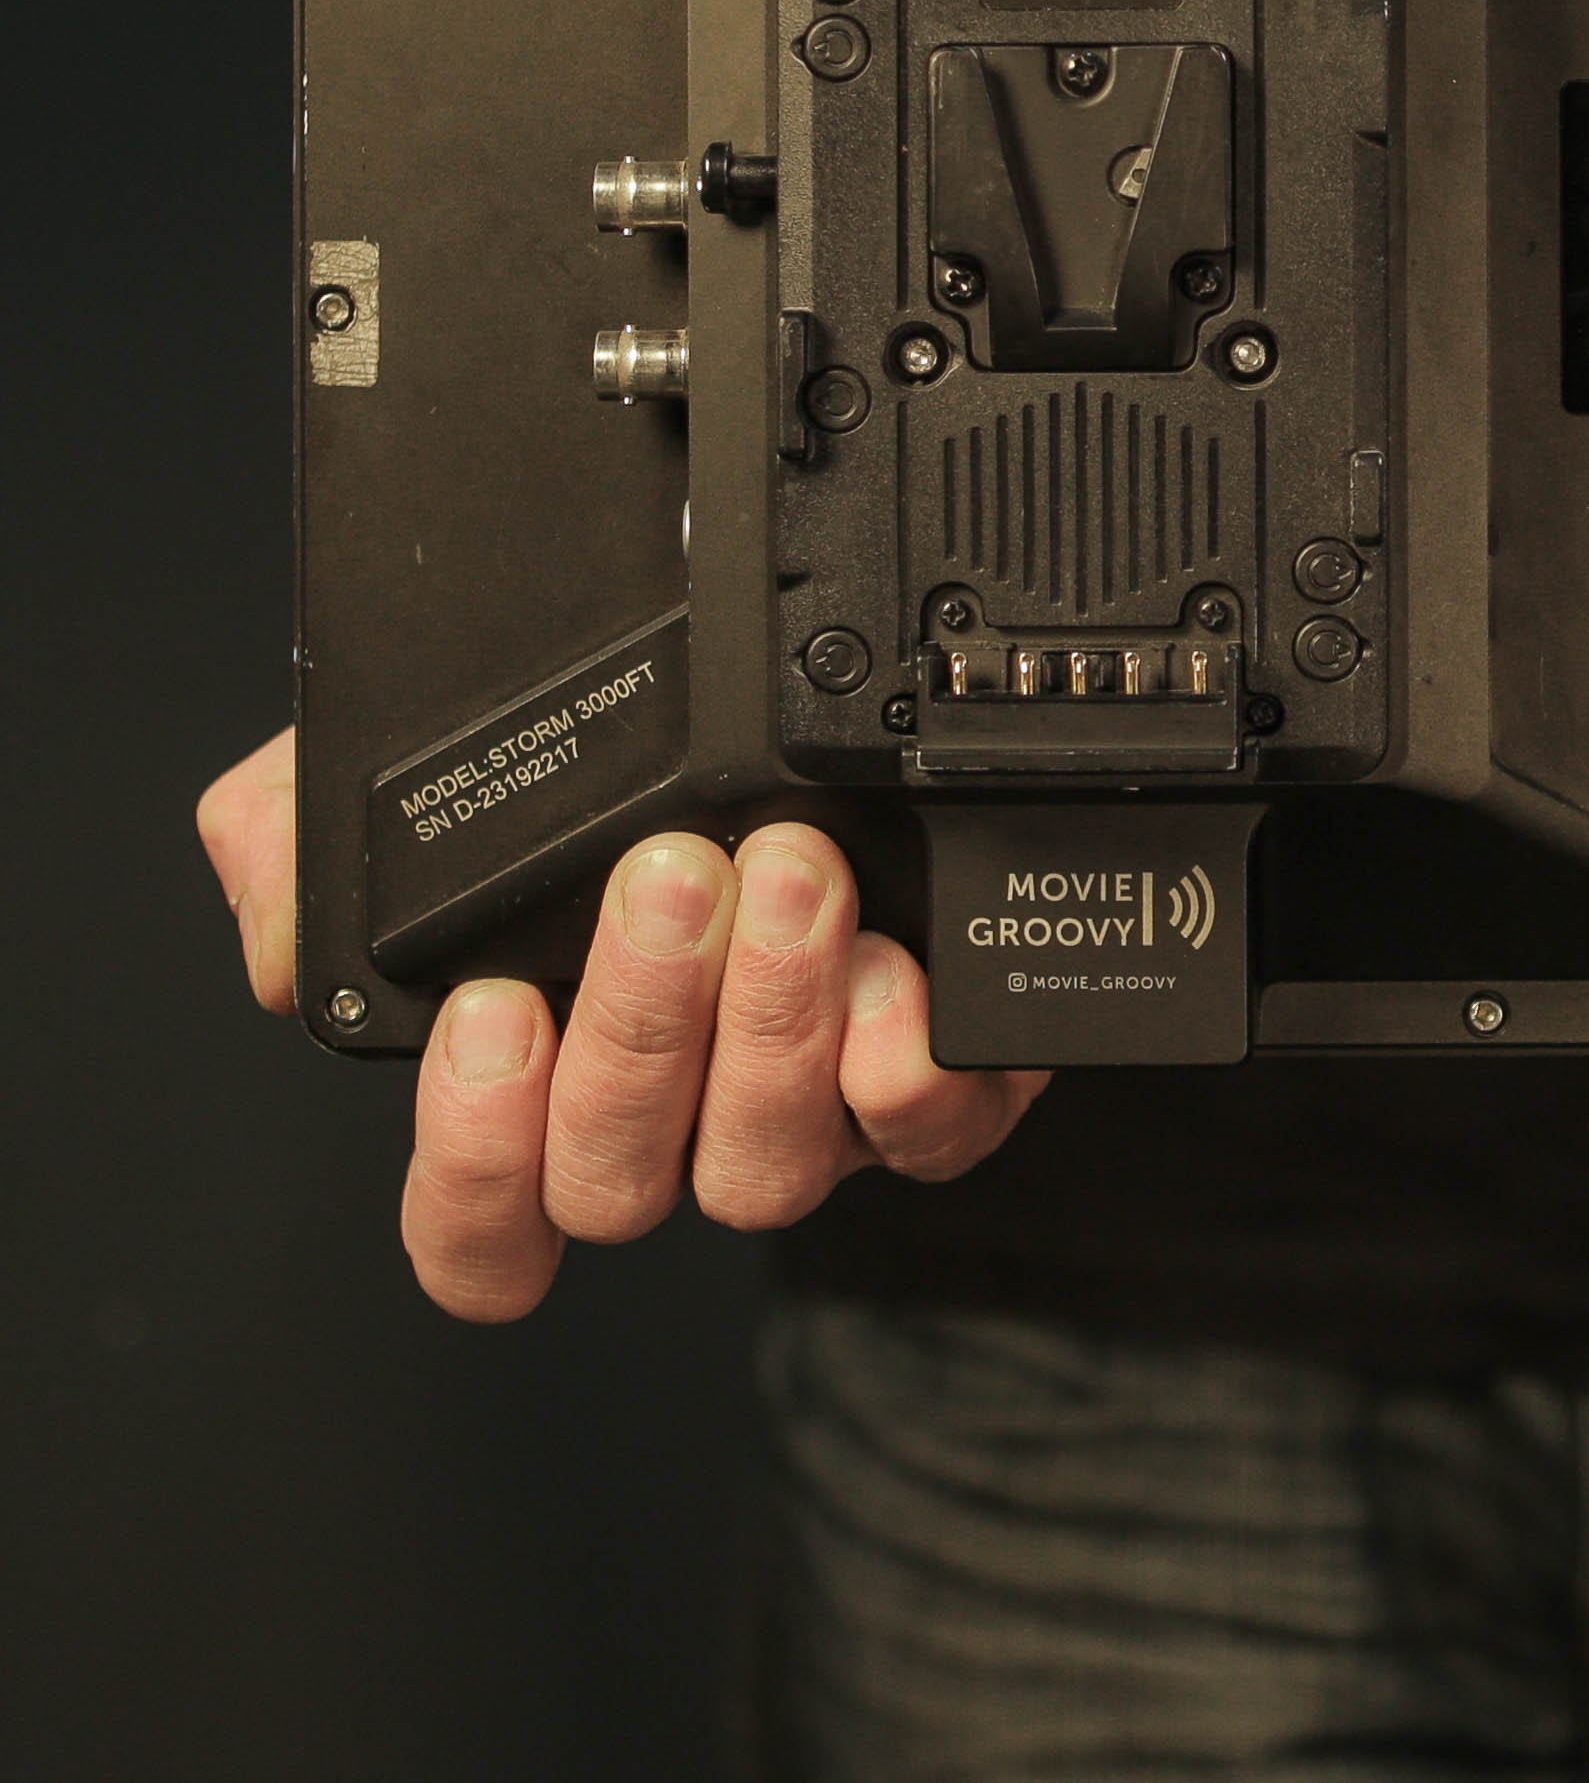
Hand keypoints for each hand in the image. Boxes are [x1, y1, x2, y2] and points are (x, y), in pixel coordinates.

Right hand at [195, 742, 1044, 1322]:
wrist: (834, 726)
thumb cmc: (635, 772)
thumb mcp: (437, 762)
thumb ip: (310, 845)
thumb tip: (290, 950)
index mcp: (543, 1085)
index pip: (475, 1227)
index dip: (471, 1159)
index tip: (494, 1013)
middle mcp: (674, 1122)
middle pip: (617, 1177)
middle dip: (635, 1025)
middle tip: (669, 878)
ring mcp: (805, 1116)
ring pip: (760, 1167)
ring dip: (768, 1021)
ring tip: (787, 873)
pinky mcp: (933, 1089)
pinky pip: (924, 1136)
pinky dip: (903, 1066)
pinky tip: (891, 969)